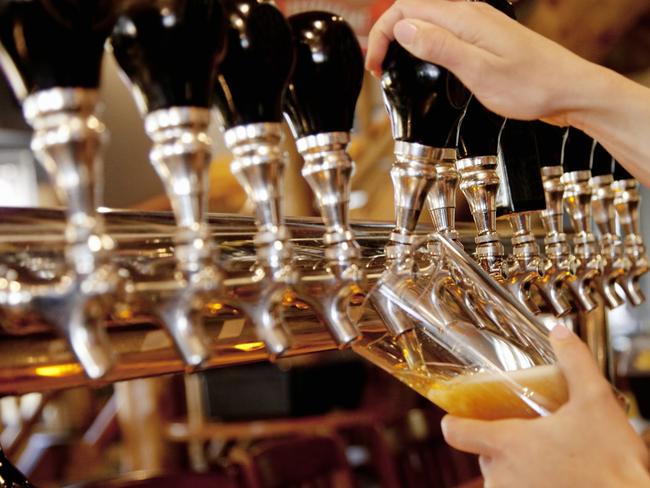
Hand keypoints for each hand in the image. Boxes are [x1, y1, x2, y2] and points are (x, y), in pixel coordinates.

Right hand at [365, 0, 610, 125]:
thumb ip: (440, 47)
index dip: (382, 34)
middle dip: (387, 36)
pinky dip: (423, 46)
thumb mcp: (480, 71)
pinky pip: (443, 33)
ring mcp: (477, 25)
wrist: (569, 91)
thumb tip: (404, 29)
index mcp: (464, 18)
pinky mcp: (482, 38)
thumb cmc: (532, 85)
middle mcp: (469, 14)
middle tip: (378, 70)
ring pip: (427, 21)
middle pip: (413, 11)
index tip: (375, 64)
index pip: (406, 9)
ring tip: (393, 69)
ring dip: (404, 40)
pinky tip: (423, 66)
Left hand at [441, 325, 649, 487]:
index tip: (457, 414)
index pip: (455, 432)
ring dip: (516, 466)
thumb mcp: (596, 402)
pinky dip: (530, 483)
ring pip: (501, 476)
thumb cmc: (614, 467)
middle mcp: (503, 477)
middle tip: (528, 429)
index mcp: (508, 445)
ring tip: (547, 455)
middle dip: (502, 439)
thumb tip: (559, 332)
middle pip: (483, 451)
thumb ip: (574, 363)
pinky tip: (555, 477)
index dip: (454, 421)